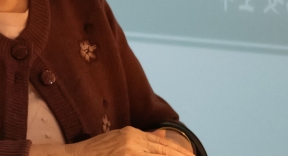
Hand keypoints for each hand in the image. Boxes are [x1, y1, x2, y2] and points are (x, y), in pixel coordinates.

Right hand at [48, 127, 194, 155]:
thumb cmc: (95, 152)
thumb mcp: (119, 139)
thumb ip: (142, 138)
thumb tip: (162, 134)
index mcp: (132, 134)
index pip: (162, 144)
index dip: (179, 151)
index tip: (192, 155)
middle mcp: (132, 141)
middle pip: (163, 152)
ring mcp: (129, 152)